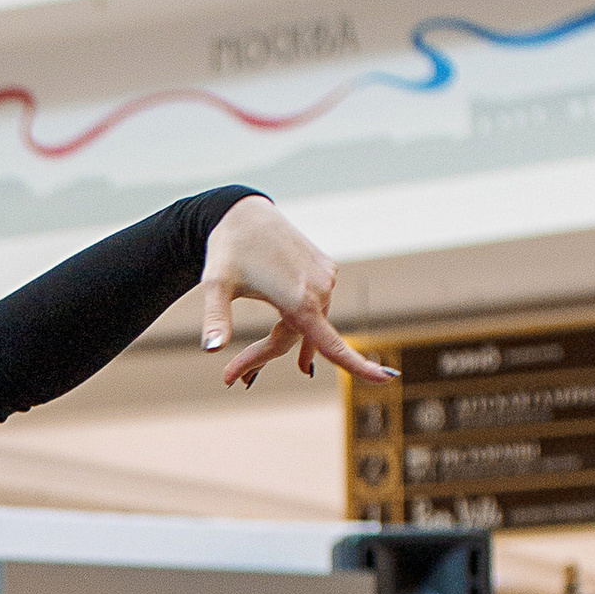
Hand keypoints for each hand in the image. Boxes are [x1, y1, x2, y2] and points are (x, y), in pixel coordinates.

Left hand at [199, 197, 395, 392]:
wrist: (244, 213)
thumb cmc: (227, 250)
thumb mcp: (214, 287)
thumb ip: (215, 319)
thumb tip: (209, 350)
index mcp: (299, 300)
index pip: (331, 344)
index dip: (357, 366)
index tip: (385, 380)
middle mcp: (320, 290)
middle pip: (298, 339)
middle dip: (265, 356)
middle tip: (229, 377)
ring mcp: (326, 278)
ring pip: (307, 324)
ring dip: (283, 340)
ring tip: (250, 363)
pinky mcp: (325, 270)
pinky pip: (314, 305)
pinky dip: (299, 321)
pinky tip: (287, 323)